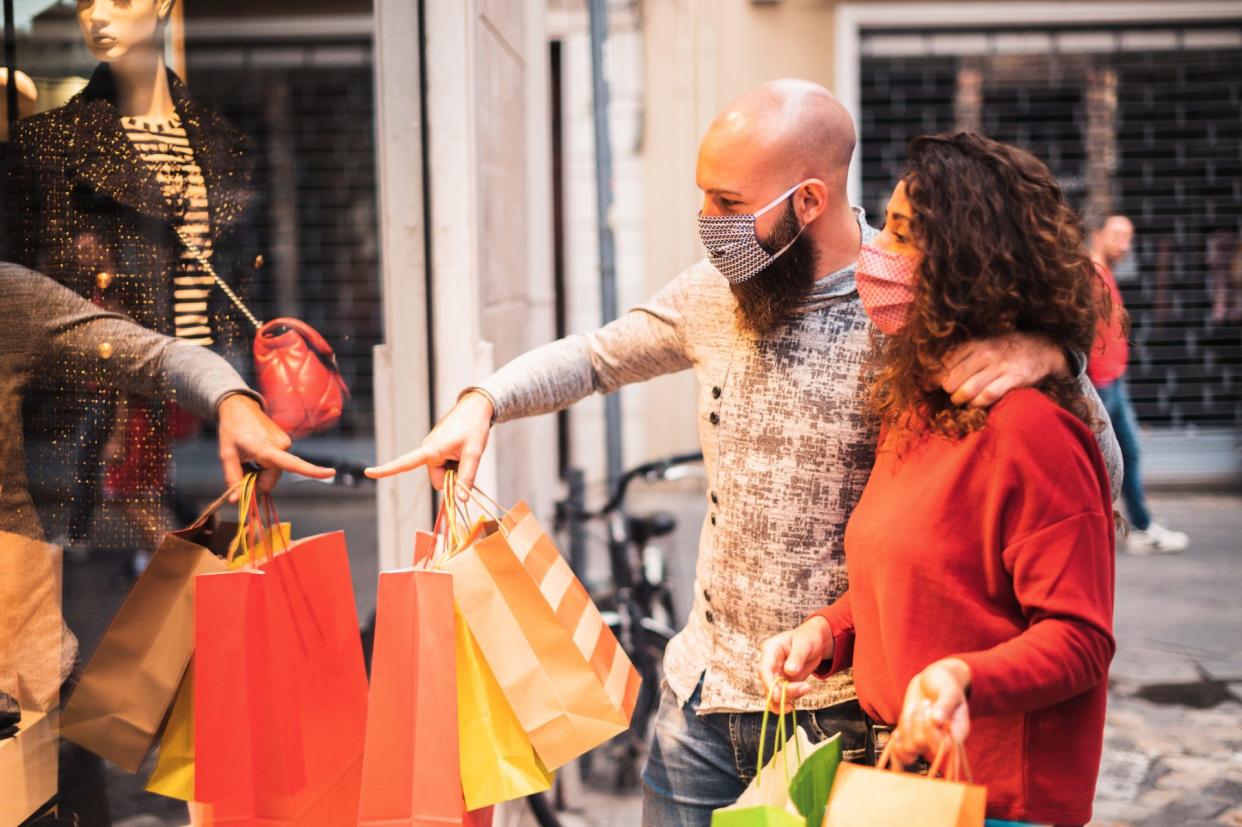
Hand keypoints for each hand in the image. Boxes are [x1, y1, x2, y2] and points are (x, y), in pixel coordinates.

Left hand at [215, 394, 334, 498]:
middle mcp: (282, 446)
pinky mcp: (285, 443)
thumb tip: (235, 500)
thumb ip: (232, 478)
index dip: (313, 471)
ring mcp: (285, 443)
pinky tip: (256, 453)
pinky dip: (266, 464)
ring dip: (261, 472)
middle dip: (258, 481)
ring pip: (275, 472)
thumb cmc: (231, 430)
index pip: (293, 463)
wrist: (240, 407)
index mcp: (267, 448)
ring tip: (249, 457)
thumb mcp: (226, 455)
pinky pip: (278, 463)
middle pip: (272, 479)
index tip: (331, 473)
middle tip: (242, 469)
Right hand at [365, 390, 493, 499]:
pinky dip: (454, 464)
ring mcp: (432, 451)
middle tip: (466, 460)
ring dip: (454, 470)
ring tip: (465, 452)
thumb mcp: (474, 453)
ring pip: (442, 475)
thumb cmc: (474, 427)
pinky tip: (462, 451)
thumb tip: (460, 500)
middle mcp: (427, 450)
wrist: (476, 408)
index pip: (405, 462)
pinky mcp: (437, 451)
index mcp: (431, 450)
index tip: (368, 473)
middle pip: (438, 481)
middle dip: (452, 478)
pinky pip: (444, 467)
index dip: (386, 470)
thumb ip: (467, 476)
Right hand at [757, 617, 831, 712]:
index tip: (779, 696)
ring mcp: (776, 674)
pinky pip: (783, 695)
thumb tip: (790, 672)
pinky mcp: (784, 682)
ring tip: (807, 687)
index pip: (764, 670)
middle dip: (785, 692)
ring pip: (775, 693)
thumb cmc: (808, 637)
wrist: (815, 640)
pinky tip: (803, 691)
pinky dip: (792, 698)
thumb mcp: (804, 644)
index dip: (769, 685)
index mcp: (770, 650)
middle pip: (769, 685)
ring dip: (790, 697)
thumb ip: (797, 657)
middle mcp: (770, 664)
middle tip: (806, 687)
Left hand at [890, 659, 970, 765]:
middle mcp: (941, 741)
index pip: (944, 748)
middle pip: (921, 744)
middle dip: (918, 720)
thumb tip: (938, 721)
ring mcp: (925, 740)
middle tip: (926, 702)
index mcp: (956, 733)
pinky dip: (896, 740)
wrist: (932, 678)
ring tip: (915, 708)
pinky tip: (900, 726)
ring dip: (906, 724)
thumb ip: (945, 704)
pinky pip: (899, 750)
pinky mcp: (910, 737)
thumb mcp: (949, 690)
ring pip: (908, 747)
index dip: (931, 732)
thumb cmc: (946, 683)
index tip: (931, 709)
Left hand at [938, 332, 1067, 408]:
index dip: (933, 379)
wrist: (1043, 346)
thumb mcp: (983, 343)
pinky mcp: (1013, 378)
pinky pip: (988, 395)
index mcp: (974, 344)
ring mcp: (999, 365)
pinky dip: (978, 403)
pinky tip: (975, 404)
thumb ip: (962, 355)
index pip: (944, 364)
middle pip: (953, 379)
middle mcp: (985, 353)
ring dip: (960, 400)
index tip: (929, 386)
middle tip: (951, 395)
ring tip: (961, 401)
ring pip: (968, 389)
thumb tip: (937, 373)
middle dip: (948, 392)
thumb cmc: (1006, 348)